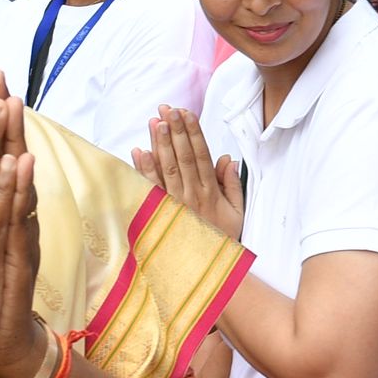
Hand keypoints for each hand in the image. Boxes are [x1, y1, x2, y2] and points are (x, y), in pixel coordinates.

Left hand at [140, 107, 243, 243]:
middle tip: (167, 108)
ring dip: (160, 142)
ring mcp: (175, 204)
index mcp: (211, 191)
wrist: (207, 269)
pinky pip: (151, 188)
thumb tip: (227, 158)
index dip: (193, 132)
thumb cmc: (222, 240)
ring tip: (155, 121)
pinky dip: (144, 169)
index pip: (201, 154)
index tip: (187, 113)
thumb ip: (232, 184)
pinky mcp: (161, 213)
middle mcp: (192, 194)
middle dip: (175, 130)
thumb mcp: (237, 213)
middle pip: (182, 155)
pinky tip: (139, 151)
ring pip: (167, 167)